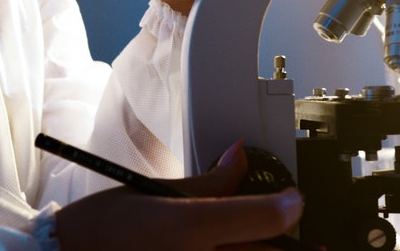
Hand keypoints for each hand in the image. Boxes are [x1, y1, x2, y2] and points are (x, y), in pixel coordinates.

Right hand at [54, 140, 303, 250]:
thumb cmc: (103, 228)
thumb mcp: (156, 192)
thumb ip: (209, 181)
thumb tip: (239, 157)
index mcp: (189, 227)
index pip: (265, 218)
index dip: (289, 205)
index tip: (295, 200)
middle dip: (288, 241)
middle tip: (294, 230)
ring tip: (269, 245)